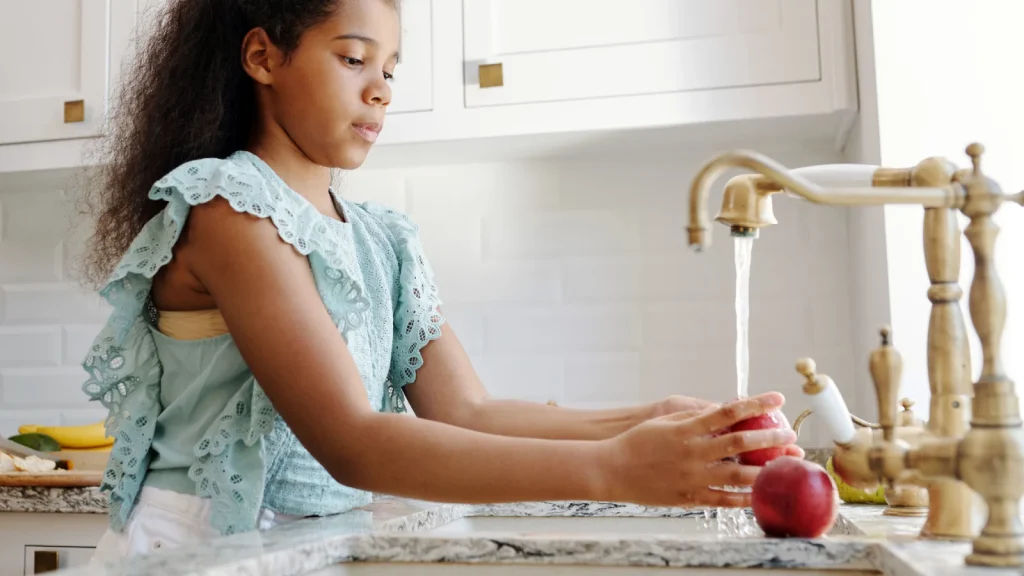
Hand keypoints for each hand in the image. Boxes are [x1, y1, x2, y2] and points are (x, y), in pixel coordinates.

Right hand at [597, 392, 797, 507]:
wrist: (612, 469)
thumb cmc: (637, 441)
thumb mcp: (665, 421)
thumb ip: (695, 418)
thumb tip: (725, 411)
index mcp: (687, 428)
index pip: (729, 411)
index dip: (756, 404)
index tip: (778, 398)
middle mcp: (693, 451)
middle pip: (741, 443)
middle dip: (771, 439)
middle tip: (791, 436)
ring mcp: (692, 476)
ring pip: (738, 475)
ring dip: (766, 469)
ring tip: (786, 466)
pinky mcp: (689, 496)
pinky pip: (723, 500)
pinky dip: (745, 497)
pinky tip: (761, 493)